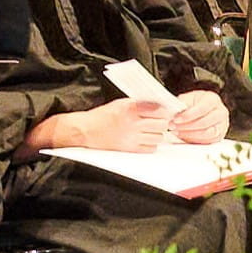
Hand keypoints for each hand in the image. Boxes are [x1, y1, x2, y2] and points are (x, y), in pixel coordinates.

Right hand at [34, 95, 174, 153]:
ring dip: (158, 133)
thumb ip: (138, 104)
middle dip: (163, 121)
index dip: (164, 109)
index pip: (157, 108)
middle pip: (161, 124)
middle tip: (160, 120)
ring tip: (151, 130)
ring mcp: (132, 137)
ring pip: (158, 137)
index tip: (165, 109)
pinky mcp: (130, 149)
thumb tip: (157, 105)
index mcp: (129, 108)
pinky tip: (145, 139)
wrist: (86, 131)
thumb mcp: (120, 103)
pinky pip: (151, 148)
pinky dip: (151, 144)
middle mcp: (132, 123)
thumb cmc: (101, 116)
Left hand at [167, 88, 232, 145]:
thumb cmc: (193, 104)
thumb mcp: (186, 99)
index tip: (176, 119)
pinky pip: (207, 141)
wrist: (200, 111)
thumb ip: (181, 104)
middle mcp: (221, 112)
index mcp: (213, 99)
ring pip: (207, 134)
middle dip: (186, 126)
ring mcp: (222, 125)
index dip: (188, 115)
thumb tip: (174, 111)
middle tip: (173, 126)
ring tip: (177, 132)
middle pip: (205, 122)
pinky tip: (184, 136)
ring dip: (189, 134)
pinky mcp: (219, 136)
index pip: (202, 108)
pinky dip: (194, 140)